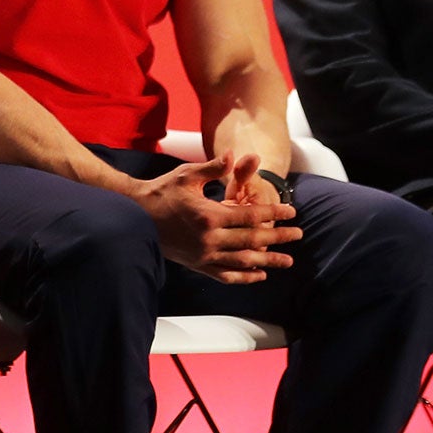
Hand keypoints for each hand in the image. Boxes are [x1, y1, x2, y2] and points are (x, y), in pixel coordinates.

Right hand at [127, 154, 300, 284]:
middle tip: (298, 235)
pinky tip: (259, 275)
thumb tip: (234, 155)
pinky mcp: (196, 264)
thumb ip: (213, 168)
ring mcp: (202, 254)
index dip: (273, 213)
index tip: (292, 213)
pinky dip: (244, 277)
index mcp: (208, 215)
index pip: (250, 216)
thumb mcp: (186, 175)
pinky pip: (225, 274)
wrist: (133, 215)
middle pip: (251, 239)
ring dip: (268, 261)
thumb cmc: (160, 191)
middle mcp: (208, 238)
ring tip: (287, 261)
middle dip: (278, 237)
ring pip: (242, 261)